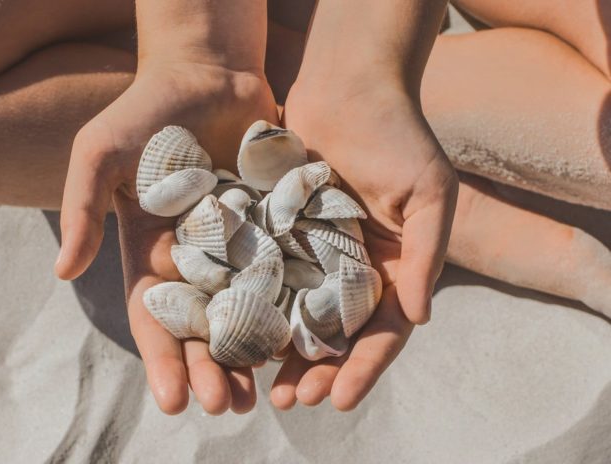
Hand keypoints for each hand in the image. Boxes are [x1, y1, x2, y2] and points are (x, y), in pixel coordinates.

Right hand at [55, 60, 277, 413]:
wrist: (207, 72)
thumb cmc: (146, 111)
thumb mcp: (100, 153)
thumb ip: (83, 209)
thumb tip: (62, 272)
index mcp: (153, 252)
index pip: (156, 316)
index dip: (162, 359)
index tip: (172, 402)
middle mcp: (198, 258)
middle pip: (206, 325)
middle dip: (212, 368)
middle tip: (226, 407)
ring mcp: (240, 244)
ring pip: (249, 309)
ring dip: (254, 352)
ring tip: (264, 393)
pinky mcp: (277, 225)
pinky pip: (288, 269)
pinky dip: (295, 303)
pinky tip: (305, 338)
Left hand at [271, 84, 457, 409]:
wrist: (350, 86)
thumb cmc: (400, 135)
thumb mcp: (430, 193)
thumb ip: (426, 255)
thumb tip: (420, 317)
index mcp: (394, 267)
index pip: (383, 331)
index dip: (364, 368)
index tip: (338, 400)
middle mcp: (353, 268)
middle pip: (335, 334)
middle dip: (316, 370)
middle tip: (289, 402)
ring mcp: (315, 252)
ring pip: (296, 313)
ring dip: (280, 351)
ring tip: (260, 385)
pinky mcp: (281, 231)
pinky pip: (267, 274)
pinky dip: (254, 305)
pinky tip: (234, 331)